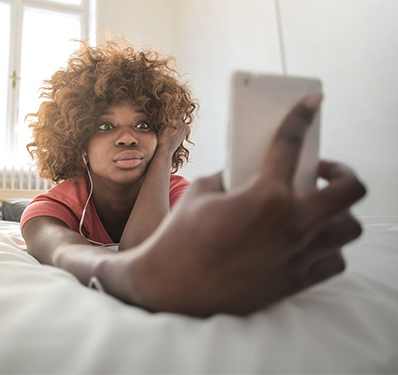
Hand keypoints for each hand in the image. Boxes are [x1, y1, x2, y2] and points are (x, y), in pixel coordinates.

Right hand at [118, 94, 365, 316]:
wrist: (171, 287)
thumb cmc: (180, 238)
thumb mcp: (201, 193)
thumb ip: (231, 177)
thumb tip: (247, 174)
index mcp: (265, 197)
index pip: (290, 145)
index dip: (302, 116)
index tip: (311, 102)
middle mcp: (291, 225)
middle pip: (349, 189)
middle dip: (342, 171)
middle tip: (321, 171)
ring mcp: (297, 255)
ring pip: (350, 228)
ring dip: (338, 213)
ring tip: (314, 210)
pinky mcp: (294, 281)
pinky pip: (334, 261)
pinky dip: (328, 248)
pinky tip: (306, 242)